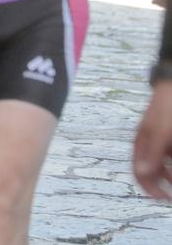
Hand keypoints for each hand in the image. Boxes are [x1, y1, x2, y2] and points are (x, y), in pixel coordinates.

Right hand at [135, 82, 171, 199]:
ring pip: (162, 164)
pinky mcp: (167, 136)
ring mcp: (160, 140)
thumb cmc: (166, 108)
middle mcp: (148, 144)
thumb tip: (141, 172)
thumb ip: (152, 154)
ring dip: (169, 175)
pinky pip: (168, 155)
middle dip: (162, 184)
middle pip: (151, 171)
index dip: (149, 188)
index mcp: (141, 143)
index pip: (138, 172)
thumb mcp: (160, 133)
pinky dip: (171, 162)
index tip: (163, 198)